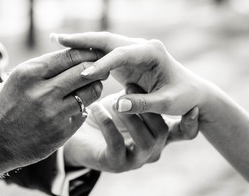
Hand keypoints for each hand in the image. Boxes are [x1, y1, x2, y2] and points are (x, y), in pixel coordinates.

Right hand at [0, 48, 106, 175]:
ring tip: (92, 87)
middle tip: (102, 69)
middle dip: (98, 68)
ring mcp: (53, 114)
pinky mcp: (60, 133)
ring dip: (94, 88)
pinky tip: (75, 108)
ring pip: (89, 93)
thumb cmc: (2, 107)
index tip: (93, 56)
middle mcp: (42, 92)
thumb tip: (75, 57)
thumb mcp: (17, 80)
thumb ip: (44, 68)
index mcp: (29, 73)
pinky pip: (82, 114)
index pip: (70, 56)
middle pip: (84, 72)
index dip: (87, 54)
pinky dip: (82, 109)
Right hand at [54, 32, 209, 115]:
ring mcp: (132, 52)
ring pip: (102, 44)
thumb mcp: (168, 103)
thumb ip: (144, 104)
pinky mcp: (127, 61)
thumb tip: (118, 105)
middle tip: (57, 38)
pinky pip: (103, 55)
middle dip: (82, 40)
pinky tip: (70, 55)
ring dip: (80, 43)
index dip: (101, 64)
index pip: (121, 54)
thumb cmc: (184, 97)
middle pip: (106, 40)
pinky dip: (86, 54)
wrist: (192, 92)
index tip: (83, 74)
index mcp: (152, 52)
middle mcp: (140, 47)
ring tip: (57, 41)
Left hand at [64, 84, 198, 172]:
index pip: (184, 134)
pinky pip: (116, 145)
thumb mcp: (128, 102)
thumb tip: (152, 68)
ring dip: (130, 116)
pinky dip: (108, 124)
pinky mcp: (115, 164)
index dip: (191, 124)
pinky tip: (97, 108)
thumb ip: (143, 94)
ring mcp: (135, 160)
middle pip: (162, 132)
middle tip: (131, 87)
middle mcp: (152, 150)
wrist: (80, 139)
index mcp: (158, 136)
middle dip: (149, 108)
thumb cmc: (107, 118)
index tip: (194, 109)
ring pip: (144, 140)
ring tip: (115, 100)